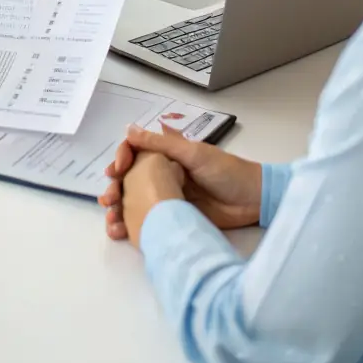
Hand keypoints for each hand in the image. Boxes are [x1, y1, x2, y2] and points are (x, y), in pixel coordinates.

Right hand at [99, 124, 262, 241]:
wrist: (253, 201)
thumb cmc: (227, 171)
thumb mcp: (194, 153)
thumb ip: (161, 144)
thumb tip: (129, 129)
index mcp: (167, 155)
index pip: (134, 153)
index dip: (120, 160)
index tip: (116, 171)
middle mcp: (163, 175)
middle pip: (129, 180)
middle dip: (114, 189)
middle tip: (109, 200)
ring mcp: (167, 198)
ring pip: (134, 202)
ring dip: (118, 210)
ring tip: (111, 221)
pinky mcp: (173, 217)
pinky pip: (146, 220)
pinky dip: (131, 227)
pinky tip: (120, 233)